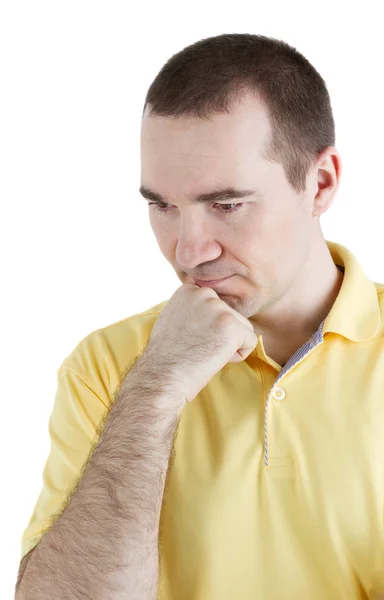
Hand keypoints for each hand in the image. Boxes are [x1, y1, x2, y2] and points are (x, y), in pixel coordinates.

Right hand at [144, 283, 257, 404]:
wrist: (162, 376)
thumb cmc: (167, 356)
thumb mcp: (173, 318)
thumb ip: (192, 308)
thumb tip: (208, 312)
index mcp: (189, 290)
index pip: (216, 307)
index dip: (206, 328)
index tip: (188, 338)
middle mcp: (204, 293)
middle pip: (230, 316)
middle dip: (219, 335)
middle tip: (196, 347)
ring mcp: (219, 308)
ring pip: (242, 328)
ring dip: (227, 345)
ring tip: (204, 353)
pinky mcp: (232, 326)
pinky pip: (250, 342)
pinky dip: (237, 356)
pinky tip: (214, 359)